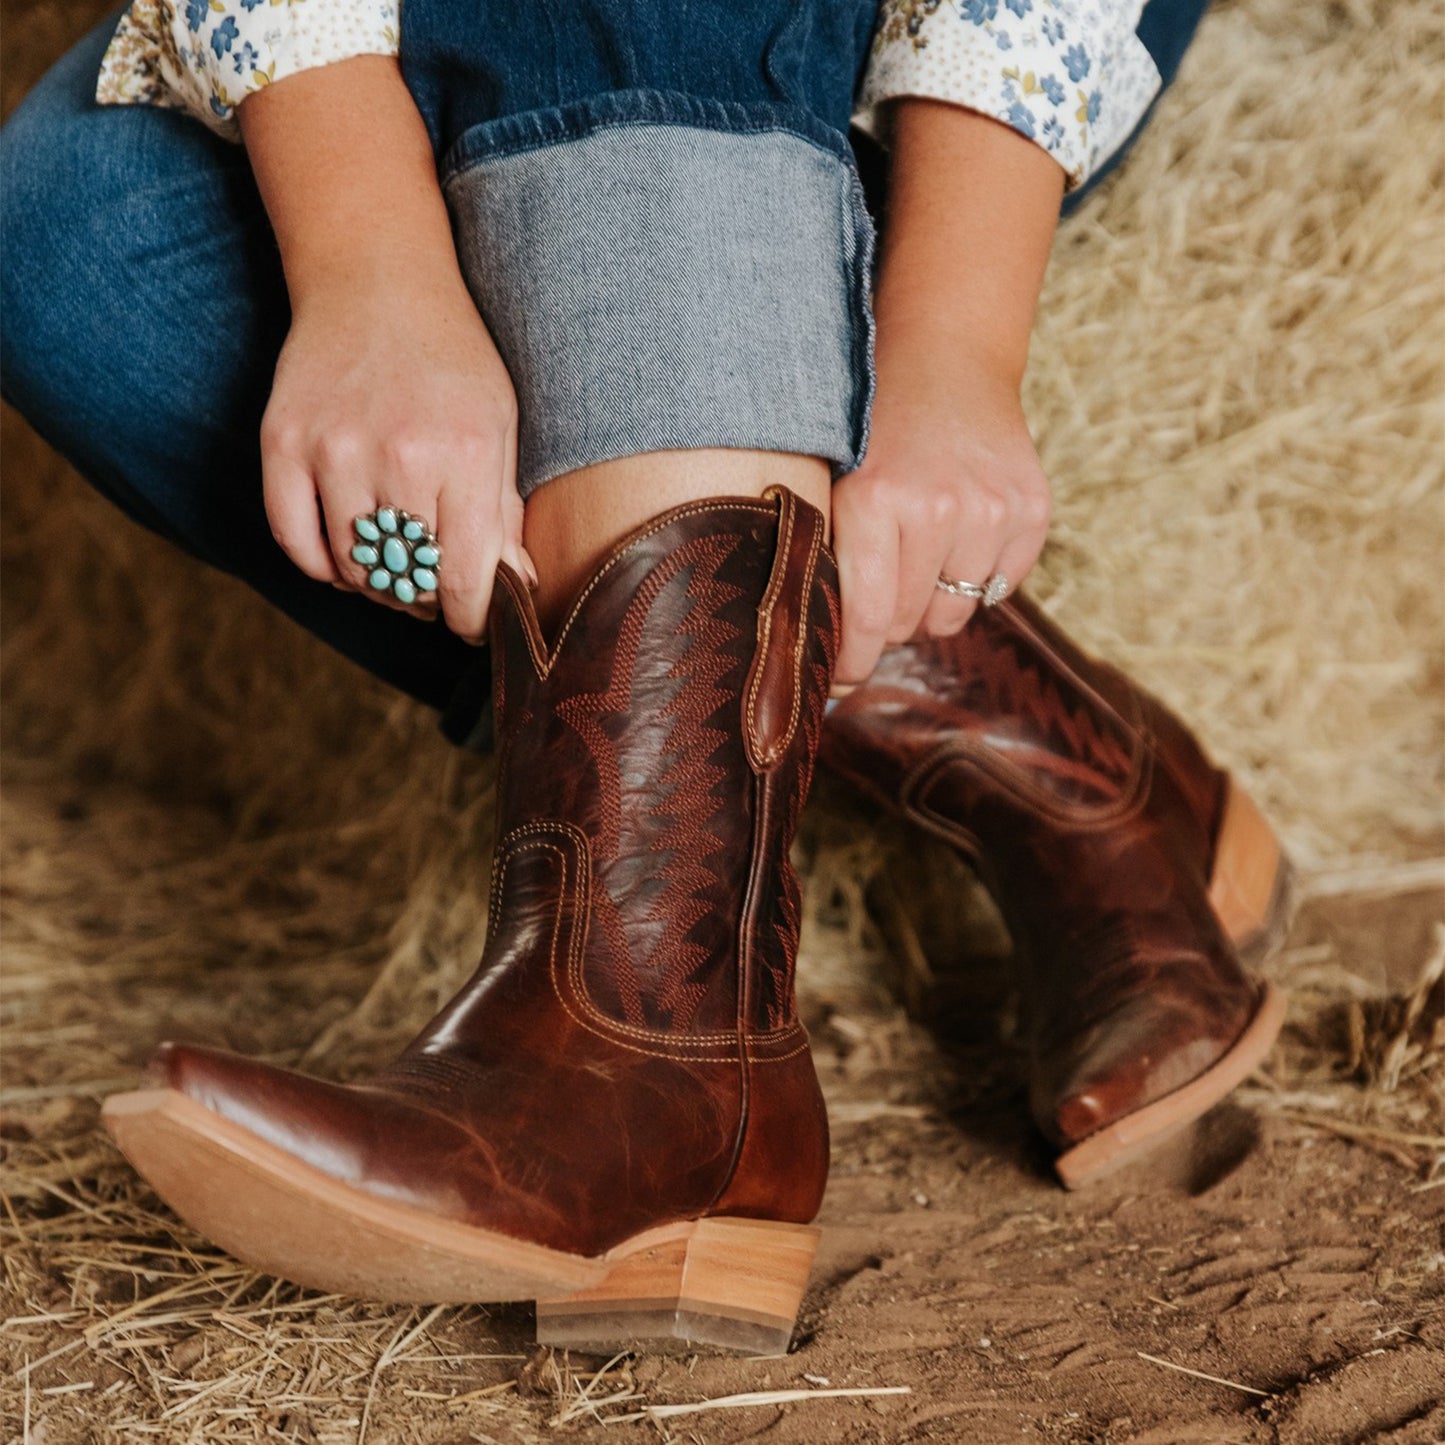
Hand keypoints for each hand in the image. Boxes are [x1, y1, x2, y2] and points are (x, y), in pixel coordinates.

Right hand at [261, 264, 530, 642]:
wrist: (374, 279)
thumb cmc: (452, 358)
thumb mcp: (499, 425)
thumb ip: (504, 511)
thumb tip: (515, 589)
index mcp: (464, 453)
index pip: (464, 578)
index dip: (470, 618)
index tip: (472, 623)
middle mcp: (399, 454)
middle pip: (408, 580)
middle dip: (427, 600)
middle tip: (436, 591)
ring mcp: (333, 447)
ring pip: (353, 568)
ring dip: (377, 585)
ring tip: (396, 568)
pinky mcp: (282, 440)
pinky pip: (294, 540)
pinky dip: (321, 566)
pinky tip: (345, 557)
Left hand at [831, 362, 1050, 685]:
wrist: (947, 360)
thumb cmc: (871, 431)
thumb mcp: (832, 483)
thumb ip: (828, 559)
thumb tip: (823, 657)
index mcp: (873, 501)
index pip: (867, 621)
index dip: (852, 661)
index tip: (841, 677)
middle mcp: (936, 508)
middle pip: (910, 625)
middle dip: (889, 625)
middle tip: (879, 598)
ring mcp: (992, 511)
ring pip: (955, 615)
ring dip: (932, 603)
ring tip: (920, 558)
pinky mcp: (1032, 511)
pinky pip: (998, 590)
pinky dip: (975, 580)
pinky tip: (959, 539)